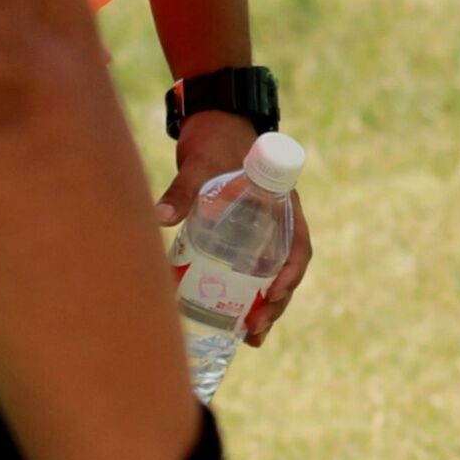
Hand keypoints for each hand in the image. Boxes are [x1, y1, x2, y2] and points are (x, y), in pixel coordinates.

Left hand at [161, 114, 313, 344]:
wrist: (212, 121)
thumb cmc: (213, 140)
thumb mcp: (199, 164)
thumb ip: (182, 190)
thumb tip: (160, 218)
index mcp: (280, 203)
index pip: (298, 244)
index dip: (292, 273)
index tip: (275, 294)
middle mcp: (277, 221)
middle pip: (286, 270)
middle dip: (276, 304)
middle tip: (255, 330)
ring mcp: (262, 231)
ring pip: (271, 275)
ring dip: (264, 307)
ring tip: (249, 337)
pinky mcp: (243, 236)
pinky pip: (251, 271)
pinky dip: (246, 295)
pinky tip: (231, 318)